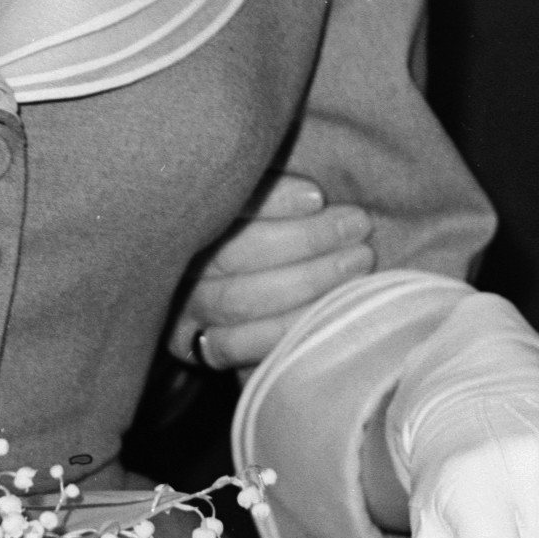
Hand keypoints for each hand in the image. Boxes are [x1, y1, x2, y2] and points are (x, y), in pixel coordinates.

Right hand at [169, 174, 376, 371]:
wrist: (220, 293)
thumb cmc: (259, 226)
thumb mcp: (260, 199)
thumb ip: (274, 189)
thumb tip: (317, 190)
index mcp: (188, 215)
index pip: (226, 204)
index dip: (273, 200)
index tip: (317, 196)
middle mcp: (179, 263)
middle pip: (236, 253)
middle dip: (305, 240)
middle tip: (356, 226)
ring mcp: (186, 309)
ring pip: (241, 300)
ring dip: (307, 282)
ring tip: (358, 262)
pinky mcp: (201, 348)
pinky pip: (242, 345)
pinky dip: (288, 328)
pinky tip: (330, 310)